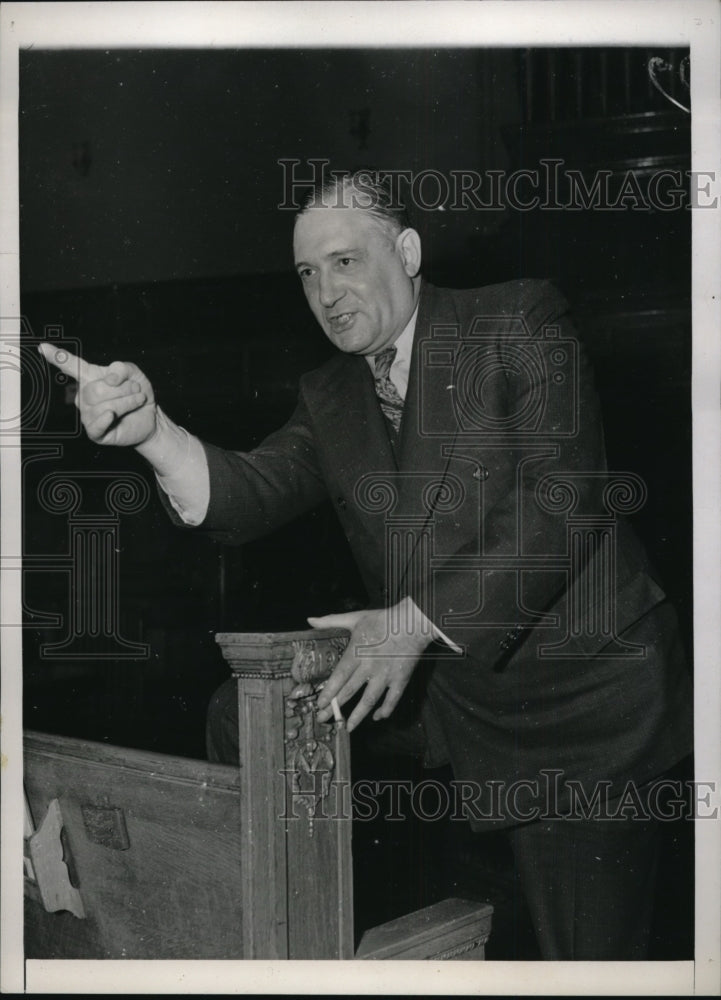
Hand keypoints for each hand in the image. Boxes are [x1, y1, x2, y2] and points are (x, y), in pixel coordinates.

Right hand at [38, 343, 155, 447]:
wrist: (149, 416)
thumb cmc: (136, 393)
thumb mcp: (133, 373)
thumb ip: (121, 368)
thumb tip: (110, 378)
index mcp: (89, 377)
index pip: (71, 365)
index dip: (58, 357)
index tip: (43, 347)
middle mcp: (84, 395)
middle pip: (96, 389)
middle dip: (123, 388)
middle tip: (136, 389)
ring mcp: (88, 414)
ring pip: (103, 405)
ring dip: (127, 401)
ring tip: (137, 400)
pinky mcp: (95, 432)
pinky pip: (96, 425)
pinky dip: (105, 419)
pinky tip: (112, 416)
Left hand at [308, 598, 433, 731]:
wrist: (412, 623)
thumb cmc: (383, 620)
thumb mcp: (355, 618)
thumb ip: (331, 620)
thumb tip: (310, 619)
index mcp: (357, 653)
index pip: (339, 676)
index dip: (329, 692)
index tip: (320, 704)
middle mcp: (369, 667)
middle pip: (349, 691)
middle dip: (335, 708)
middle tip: (323, 719)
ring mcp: (385, 676)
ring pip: (369, 700)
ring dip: (357, 716)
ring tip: (347, 728)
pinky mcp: (400, 680)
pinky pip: (392, 700)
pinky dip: (385, 710)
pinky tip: (377, 717)